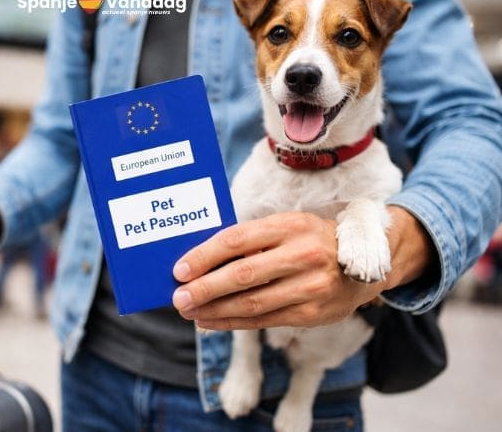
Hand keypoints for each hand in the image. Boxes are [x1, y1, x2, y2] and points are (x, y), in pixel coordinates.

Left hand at [171, 212, 386, 329]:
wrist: (368, 261)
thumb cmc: (311, 239)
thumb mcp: (287, 226)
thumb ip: (252, 241)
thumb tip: (201, 261)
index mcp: (290, 225)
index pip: (237, 240)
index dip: (204, 255)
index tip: (180, 269)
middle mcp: (302, 255)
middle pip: (242, 275)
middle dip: (205, 288)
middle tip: (178, 297)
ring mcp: (310, 286)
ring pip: (252, 302)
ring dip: (214, 310)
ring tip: (190, 312)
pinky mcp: (314, 313)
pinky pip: (265, 319)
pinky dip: (233, 322)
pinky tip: (211, 321)